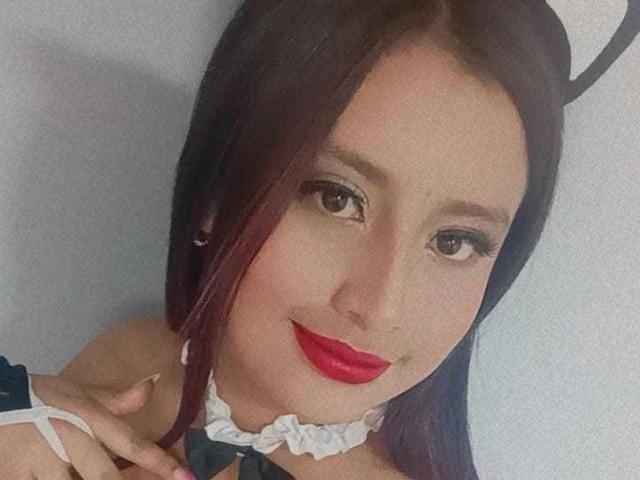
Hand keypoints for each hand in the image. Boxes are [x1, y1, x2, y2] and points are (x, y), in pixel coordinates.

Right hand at [0, 373, 194, 479]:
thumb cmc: (41, 398)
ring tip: (87, 479)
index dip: (159, 463)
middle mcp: (71, 442)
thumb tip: (153, 383)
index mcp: (90, 420)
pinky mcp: (19, 477)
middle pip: (105, 477)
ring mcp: (43, 463)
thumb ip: (117, 400)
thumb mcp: (79, 394)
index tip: (186, 478)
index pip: (132, 444)